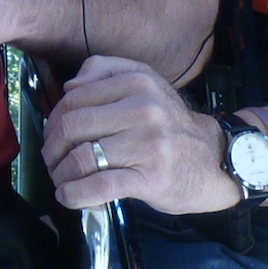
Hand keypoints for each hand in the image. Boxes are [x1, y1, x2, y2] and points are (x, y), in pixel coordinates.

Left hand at [42, 54, 240, 213]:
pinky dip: (75, 194)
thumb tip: (69, 86)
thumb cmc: (170, 125)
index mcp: (136, 83)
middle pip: (71, 127)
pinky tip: (69, 197)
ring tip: (61, 181)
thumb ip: (105, 71)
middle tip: (52, 162)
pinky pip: (100, 186)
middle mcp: (143, 110)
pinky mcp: (151, 178)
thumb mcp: (146, 83)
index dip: (53, 121)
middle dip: (52, 149)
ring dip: (60, 174)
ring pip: (81, 158)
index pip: (73, 99)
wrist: (215, 159)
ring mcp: (147, 144)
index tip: (53, 138)